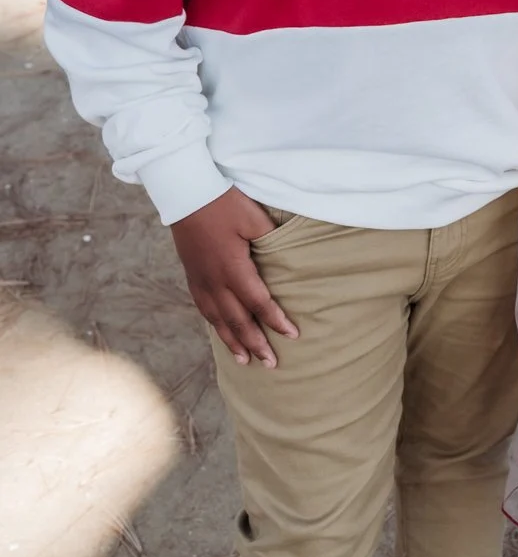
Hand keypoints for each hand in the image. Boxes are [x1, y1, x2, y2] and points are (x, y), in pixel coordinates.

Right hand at [170, 189, 300, 366]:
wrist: (185, 193)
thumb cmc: (223, 203)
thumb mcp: (254, 219)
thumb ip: (271, 242)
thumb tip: (286, 259)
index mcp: (233, 269)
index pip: (259, 303)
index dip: (276, 321)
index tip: (293, 335)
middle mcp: (214, 281)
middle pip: (237, 320)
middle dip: (255, 343)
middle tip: (271, 364)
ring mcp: (200, 280)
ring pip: (218, 319)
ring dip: (232, 341)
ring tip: (244, 360)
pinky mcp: (192, 274)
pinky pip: (204, 308)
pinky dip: (215, 325)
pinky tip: (220, 331)